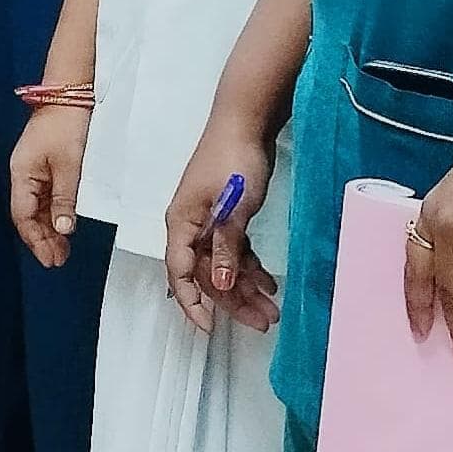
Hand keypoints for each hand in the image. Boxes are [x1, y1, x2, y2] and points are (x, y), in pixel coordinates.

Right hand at [7, 97, 93, 267]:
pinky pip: (46, 196)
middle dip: (42, 239)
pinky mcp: (47, 165)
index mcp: (22, 174)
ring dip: (49, 228)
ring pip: (37, 207)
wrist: (72, 93)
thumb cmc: (67, 125)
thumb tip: (62, 229)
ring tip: (63, 249)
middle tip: (58, 260)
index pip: (23, 216)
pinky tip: (64, 224)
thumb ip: (65, 199)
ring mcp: (35, 170)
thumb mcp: (69, 166)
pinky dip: (54, 213)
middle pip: (28, 215)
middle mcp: (24, 174)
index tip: (50, 258)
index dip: (36, 239)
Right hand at [162, 118, 281, 333]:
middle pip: (206, 274)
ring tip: (273, 308)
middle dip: (233, 301)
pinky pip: (234, 250)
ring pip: (223, 265)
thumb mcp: (232, 207)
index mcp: (181, 224)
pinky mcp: (227, 215)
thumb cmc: (233, 159)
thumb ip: (224, 247)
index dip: (192, 303)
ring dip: (246, 287)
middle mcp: (190, 226)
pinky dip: (250, 266)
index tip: (210, 327)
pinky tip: (269, 281)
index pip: (179, 273)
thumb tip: (218, 283)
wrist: (246, 123)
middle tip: (263, 322)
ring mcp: (209, 221)